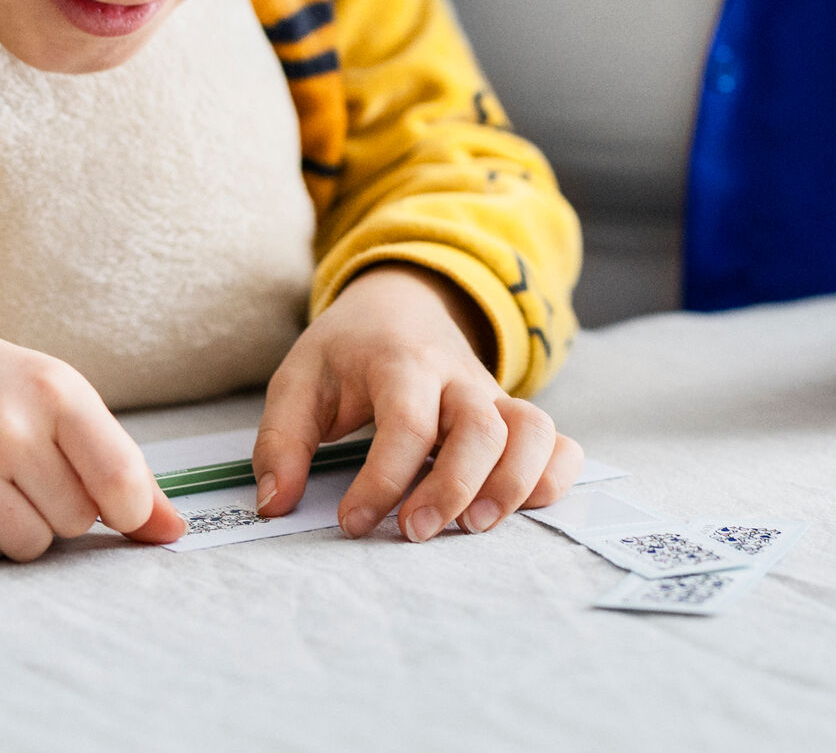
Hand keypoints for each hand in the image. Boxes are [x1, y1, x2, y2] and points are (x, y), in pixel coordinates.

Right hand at [0, 311, 183, 560]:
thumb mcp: (58, 399)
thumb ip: (121, 465)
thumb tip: (172, 534)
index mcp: (52, 390)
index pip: (122, 482)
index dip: (126, 509)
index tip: (110, 501)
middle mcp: (1, 426)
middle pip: (75, 522)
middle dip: (58, 507)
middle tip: (22, 469)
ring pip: (28, 548)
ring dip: (18, 528)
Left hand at [253, 264, 581, 542]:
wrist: (401, 303)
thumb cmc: (347, 352)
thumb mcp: (298, 382)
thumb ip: (280, 442)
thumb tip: (275, 505)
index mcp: (400, 364)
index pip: (406, 424)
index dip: (382, 482)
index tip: (352, 523)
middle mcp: (458, 378)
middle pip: (482, 429)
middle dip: (453, 489)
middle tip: (413, 533)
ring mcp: (493, 396)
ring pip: (534, 431)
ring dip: (513, 486)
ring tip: (473, 528)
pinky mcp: (514, 417)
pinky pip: (560, 443)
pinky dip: (554, 478)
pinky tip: (521, 509)